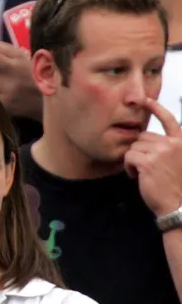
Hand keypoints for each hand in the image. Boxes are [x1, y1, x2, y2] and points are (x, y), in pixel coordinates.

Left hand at [124, 98, 181, 216]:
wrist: (177, 204)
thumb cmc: (174, 184)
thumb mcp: (175, 160)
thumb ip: (166, 146)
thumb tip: (144, 138)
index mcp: (181, 141)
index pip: (168, 119)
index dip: (155, 107)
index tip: (143, 99)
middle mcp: (173, 143)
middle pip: (143, 137)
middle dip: (139, 150)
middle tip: (144, 166)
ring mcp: (161, 151)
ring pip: (134, 147)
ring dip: (133, 160)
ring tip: (141, 173)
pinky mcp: (148, 162)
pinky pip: (128, 156)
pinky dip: (128, 167)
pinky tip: (135, 176)